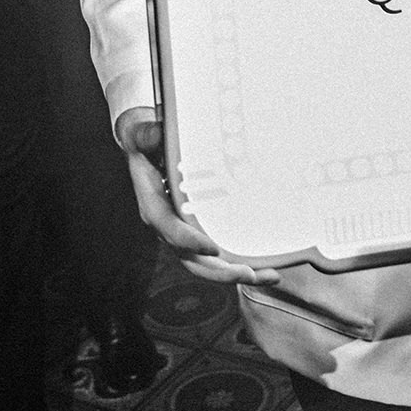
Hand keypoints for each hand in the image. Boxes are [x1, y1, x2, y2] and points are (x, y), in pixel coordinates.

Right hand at [114, 109, 279, 287]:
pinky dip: (238, 263)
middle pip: (192, 261)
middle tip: (250, 274)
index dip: (189, 242)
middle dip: (221, 272)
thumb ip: (146, 136)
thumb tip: (153, 134)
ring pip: (207, 265)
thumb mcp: (142, 136)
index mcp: (154, 208)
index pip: (170, 231)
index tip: (211, 248)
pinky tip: (263, 267)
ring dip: (236, 274)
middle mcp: (169, 228)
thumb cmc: (146, 144)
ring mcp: (184, 233)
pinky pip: (216, 257)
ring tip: (268, 276)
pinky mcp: (197, 232)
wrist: (146, 152)